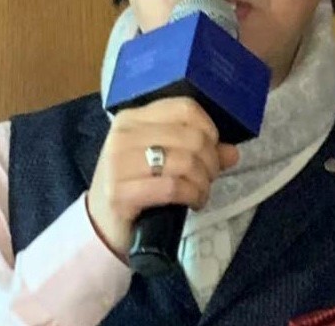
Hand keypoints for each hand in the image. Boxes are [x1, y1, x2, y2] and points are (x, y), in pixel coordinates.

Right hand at [86, 97, 239, 260]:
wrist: (101, 225)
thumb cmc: (136, 186)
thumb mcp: (164, 161)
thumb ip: (199, 151)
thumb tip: (232, 152)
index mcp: (132, 117)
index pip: (184, 108)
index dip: (209, 129)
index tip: (212, 149)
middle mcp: (123, 134)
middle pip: (190, 137)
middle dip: (210, 161)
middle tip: (207, 178)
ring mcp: (118, 163)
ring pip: (185, 162)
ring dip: (203, 182)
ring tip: (200, 192)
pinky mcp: (120, 192)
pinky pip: (173, 187)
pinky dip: (193, 195)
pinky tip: (193, 203)